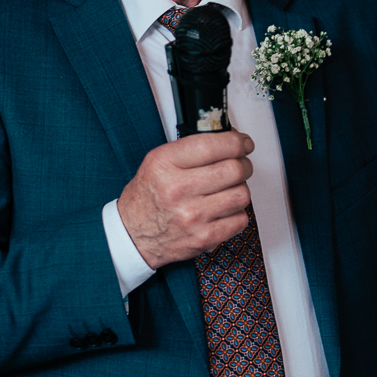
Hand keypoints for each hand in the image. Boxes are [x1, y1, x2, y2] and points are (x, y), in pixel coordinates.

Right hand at [116, 132, 253, 267]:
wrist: (133, 236)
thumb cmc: (148, 197)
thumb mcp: (157, 162)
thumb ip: (190, 148)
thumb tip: (229, 139)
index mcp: (164, 164)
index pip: (212, 145)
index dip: (237, 142)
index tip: (243, 143)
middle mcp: (177, 189)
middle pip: (234, 169)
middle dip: (243, 164)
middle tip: (240, 165)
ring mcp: (192, 216)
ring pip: (241, 194)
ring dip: (240, 189)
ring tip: (227, 190)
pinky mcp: (204, 238)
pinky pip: (240, 220)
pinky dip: (237, 213)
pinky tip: (223, 210)